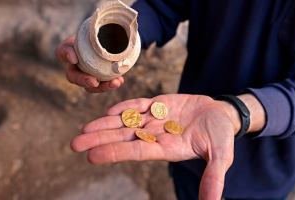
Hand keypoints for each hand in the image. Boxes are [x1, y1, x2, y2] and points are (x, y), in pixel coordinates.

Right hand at [55, 34, 123, 92]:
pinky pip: (105, 84)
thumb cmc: (99, 33)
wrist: (113, 36)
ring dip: (102, 87)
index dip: (66, 55)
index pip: (61, 52)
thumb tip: (78, 53)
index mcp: (70, 51)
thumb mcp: (92, 28)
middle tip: (94, 81)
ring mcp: (89, 74)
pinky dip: (112, 84)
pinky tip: (120, 80)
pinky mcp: (102, 78)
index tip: (74, 58)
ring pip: (91, 86)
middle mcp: (76, 65)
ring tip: (115, 83)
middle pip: (74, 77)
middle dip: (84, 81)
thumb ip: (90, 29)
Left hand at [71, 94, 235, 199]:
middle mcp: (156, 135)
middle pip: (123, 137)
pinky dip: (124, 107)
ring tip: (83, 130)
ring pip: (125, 122)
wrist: (221, 114)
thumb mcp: (221, 156)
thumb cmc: (221, 136)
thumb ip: (214, 178)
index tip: (91, 157)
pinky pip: (138, 105)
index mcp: (166, 149)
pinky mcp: (159, 104)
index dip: (114, 153)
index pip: (136, 151)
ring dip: (104, 125)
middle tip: (74, 144)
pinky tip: (109, 111)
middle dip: (99, 140)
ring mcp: (156, 119)